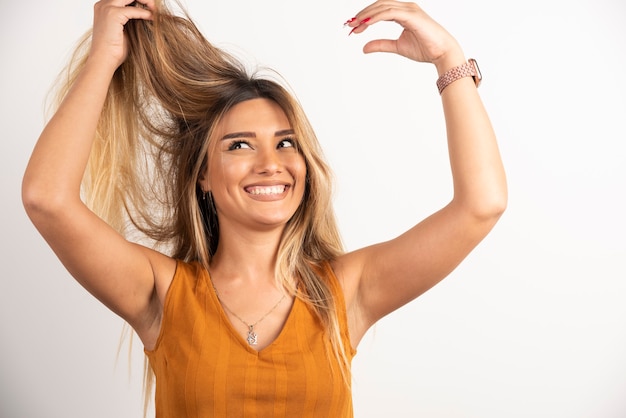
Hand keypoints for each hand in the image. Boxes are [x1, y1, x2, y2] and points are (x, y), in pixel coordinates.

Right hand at [89, 0, 153, 69]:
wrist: (103, 60)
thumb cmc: (114, 50)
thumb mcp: (124, 29)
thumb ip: (132, 19)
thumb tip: (148, 14)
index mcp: (104, 7)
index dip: (138, 1)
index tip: (150, 7)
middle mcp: (103, 4)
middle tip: (154, 7)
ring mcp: (106, 7)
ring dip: (145, 1)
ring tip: (154, 11)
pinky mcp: (113, 14)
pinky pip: (134, 9)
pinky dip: (145, 13)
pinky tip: (152, 18)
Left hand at [346, 1, 463, 70]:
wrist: (442, 53)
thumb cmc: (425, 49)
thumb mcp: (397, 47)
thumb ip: (381, 44)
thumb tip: (364, 48)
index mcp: (404, 13)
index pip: (380, 10)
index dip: (366, 17)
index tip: (353, 27)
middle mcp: (406, 8)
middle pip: (379, 5)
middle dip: (363, 15)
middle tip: (350, 25)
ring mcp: (409, 10)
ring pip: (382, 7)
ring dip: (366, 15)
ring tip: (355, 25)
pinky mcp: (411, 15)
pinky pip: (389, 13)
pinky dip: (375, 17)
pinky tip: (366, 25)